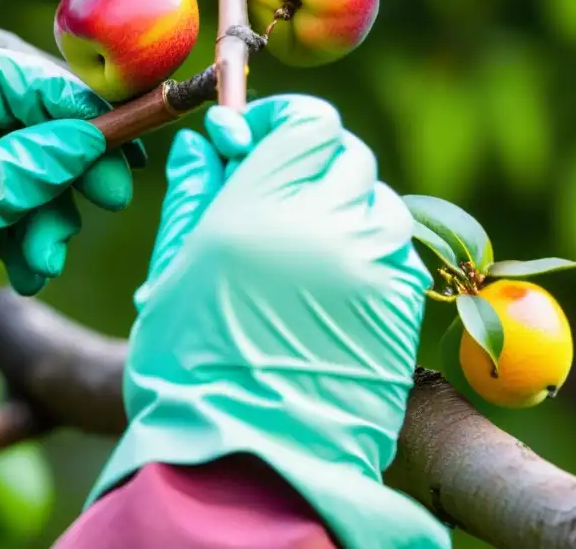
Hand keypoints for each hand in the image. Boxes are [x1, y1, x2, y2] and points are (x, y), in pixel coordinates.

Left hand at [0, 48, 142, 419]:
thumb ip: (20, 169)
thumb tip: (88, 139)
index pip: (7, 76)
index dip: (63, 96)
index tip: (110, 128)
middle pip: (32, 125)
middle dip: (73, 165)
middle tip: (114, 194)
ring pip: (36, 175)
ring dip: (52, 219)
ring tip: (44, 260)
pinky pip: (24, 212)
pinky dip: (33, 241)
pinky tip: (29, 273)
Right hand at [88, 95, 449, 548]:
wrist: (248, 455)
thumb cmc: (190, 362)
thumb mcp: (173, 269)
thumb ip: (195, 193)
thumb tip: (207, 144)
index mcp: (262, 206)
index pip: (307, 122)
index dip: (282, 120)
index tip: (253, 138)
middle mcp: (329, 224)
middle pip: (346, 154)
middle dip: (310, 160)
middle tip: (273, 193)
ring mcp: (375, 265)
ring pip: (376, 200)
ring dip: (342, 204)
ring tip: (301, 245)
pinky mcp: (401, 306)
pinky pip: (395, 249)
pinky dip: (366, 246)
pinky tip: (329, 282)